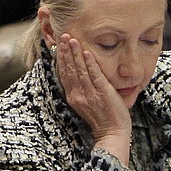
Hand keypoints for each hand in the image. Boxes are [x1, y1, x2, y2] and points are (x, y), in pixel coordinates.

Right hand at [56, 35, 131, 162]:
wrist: (112, 134)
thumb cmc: (102, 119)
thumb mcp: (86, 105)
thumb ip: (81, 91)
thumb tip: (78, 76)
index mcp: (73, 97)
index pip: (64, 74)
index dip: (61, 58)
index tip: (58, 45)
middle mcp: (79, 95)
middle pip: (69, 69)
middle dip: (65, 51)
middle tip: (62, 35)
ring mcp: (90, 94)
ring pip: (80, 70)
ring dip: (75, 53)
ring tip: (71, 39)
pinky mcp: (103, 94)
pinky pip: (95, 76)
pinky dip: (90, 64)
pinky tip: (87, 53)